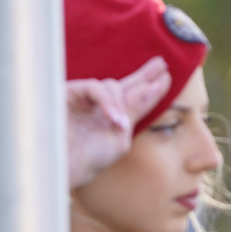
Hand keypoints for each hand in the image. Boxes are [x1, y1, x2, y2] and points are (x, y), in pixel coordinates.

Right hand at [66, 56, 171, 189]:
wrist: (63, 167)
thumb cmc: (90, 159)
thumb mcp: (120, 138)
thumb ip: (133, 113)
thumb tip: (146, 88)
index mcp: (112, 119)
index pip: (134, 99)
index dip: (150, 89)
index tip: (167, 77)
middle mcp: (99, 106)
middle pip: (125, 85)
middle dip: (144, 75)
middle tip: (162, 64)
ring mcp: (84, 98)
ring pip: (111, 86)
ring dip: (120, 103)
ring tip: (119, 125)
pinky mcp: (69, 92)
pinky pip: (95, 87)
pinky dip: (106, 101)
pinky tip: (113, 119)